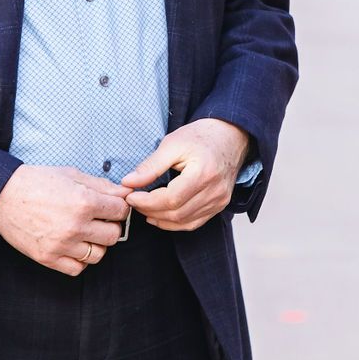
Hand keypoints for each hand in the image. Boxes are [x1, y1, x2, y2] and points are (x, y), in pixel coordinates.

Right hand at [0, 165, 130, 276]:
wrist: (2, 196)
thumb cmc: (36, 182)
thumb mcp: (71, 175)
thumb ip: (102, 186)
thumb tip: (125, 193)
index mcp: (84, 202)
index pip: (121, 211)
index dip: (119, 207)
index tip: (112, 206)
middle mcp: (75, 226)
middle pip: (114, 235)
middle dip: (111, 226)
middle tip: (99, 219)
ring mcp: (61, 245)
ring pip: (99, 254)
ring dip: (96, 244)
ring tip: (85, 232)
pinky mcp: (48, 258)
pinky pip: (77, 269)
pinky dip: (79, 259)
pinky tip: (73, 245)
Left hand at [123, 118, 249, 231]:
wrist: (230, 136)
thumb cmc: (201, 137)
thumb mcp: (172, 143)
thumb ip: (150, 166)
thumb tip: (128, 182)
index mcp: (203, 173)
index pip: (170, 199)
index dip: (147, 202)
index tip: (131, 196)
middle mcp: (215, 190)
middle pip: (176, 213)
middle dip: (150, 210)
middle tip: (134, 201)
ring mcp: (219, 200)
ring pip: (184, 222)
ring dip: (160, 219)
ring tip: (144, 208)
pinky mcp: (220, 205)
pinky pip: (194, 223)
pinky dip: (175, 223)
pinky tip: (160, 216)